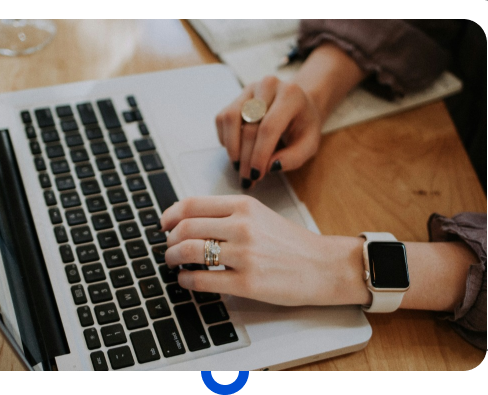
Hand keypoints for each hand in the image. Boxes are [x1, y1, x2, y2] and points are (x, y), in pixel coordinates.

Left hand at [160, 195, 368, 306]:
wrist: (323, 266)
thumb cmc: (291, 243)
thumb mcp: (260, 215)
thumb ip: (228, 214)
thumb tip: (189, 221)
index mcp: (244, 206)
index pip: (192, 204)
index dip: (170, 215)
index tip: (163, 224)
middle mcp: (242, 226)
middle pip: (185, 228)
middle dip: (169, 240)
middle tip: (168, 248)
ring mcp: (244, 255)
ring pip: (189, 252)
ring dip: (173, 258)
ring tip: (173, 263)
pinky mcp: (247, 283)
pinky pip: (202, 280)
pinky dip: (186, 281)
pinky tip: (186, 281)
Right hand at [215, 76, 323, 188]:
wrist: (298, 104)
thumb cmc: (303, 126)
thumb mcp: (309, 144)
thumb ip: (294, 158)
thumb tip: (270, 167)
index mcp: (291, 95)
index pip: (269, 127)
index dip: (259, 154)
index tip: (256, 175)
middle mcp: (268, 86)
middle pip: (249, 126)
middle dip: (246, 158)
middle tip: (247, 178)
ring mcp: (249, 89)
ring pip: (230, 119)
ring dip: (232, 147)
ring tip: (239, 166)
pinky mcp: (236, 97)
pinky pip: (222, 119)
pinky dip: (225, 138)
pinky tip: (237, 150)